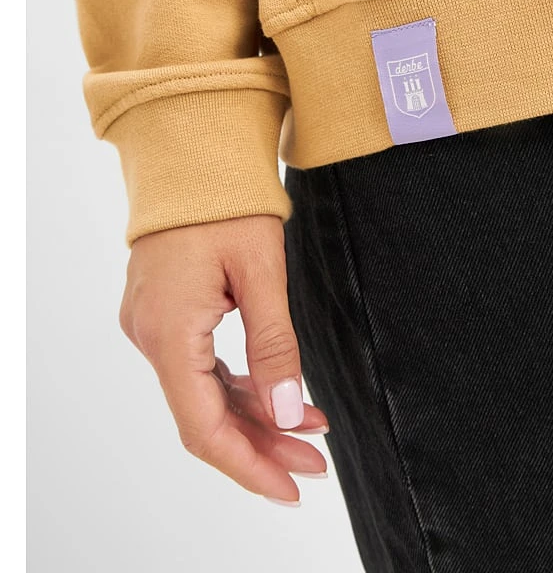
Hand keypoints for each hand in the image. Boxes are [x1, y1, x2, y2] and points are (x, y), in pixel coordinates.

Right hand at [119, 214, 328, 505]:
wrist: (193, 151)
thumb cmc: (228, 201)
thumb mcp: (262, 272)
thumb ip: (274, 346)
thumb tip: (287, 415)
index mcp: (169, 330)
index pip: (203, 426)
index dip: (247, 465)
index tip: (291, 488)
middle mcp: (150, 335)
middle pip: (204, 415)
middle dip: (261, 443)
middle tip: (315, 462)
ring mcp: (153, 324)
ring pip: (203, 392)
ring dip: (254, 414)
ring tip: (311, 427)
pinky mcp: (165, 313)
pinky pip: (198, 365)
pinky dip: (238, 384)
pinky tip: (278, 392)